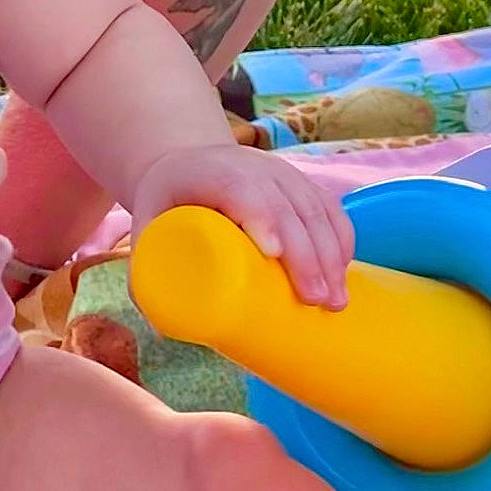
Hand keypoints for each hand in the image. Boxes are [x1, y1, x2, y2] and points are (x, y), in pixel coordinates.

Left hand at [130, 144, 354, 309]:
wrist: (187, 162)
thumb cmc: (167, 200)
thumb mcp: (147, 223)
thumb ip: (146, 270)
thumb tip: (163, 328)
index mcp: (212, 172)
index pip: (242, 189)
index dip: (262, 216)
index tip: (273, 254)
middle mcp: (253, 167)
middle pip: (287, 206)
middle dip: (307, 254)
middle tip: (314, 301)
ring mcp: (281, 173)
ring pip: (315, 208)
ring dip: (331, 254)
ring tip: (335, 301)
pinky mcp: (299, 184)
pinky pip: (328, 206)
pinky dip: (341, 238)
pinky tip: (344, 271)